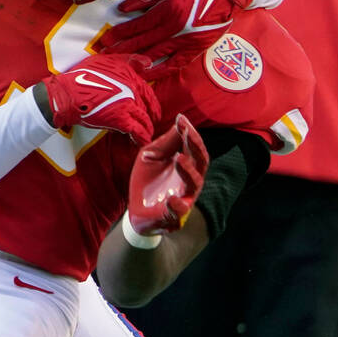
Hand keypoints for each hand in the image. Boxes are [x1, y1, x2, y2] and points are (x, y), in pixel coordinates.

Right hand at [42, 53, 160, 143]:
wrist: (69, 93)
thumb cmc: (82, 75)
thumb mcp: (107, 60)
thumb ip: (129, 60)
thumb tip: (148, 63)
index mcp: (130, 76)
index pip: (147, 92)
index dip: (151, 103)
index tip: (153, 110)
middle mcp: (132, 90)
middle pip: (147, 107)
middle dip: (150, 117)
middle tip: (150, 124)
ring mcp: (128, 105)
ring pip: (144, 120)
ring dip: (147, 129)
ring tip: (147, 136)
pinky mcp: (121, 119)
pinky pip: (137, 131)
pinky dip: (142, 138)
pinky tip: (142, 142)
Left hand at [99, 0, 253, 79]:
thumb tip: (123, 8)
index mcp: (167, 10)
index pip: (138, 26)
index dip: (120, 33)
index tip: (105, 39)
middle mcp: (174, 28)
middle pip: (142, 41)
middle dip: (121, 49)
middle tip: (104, 56)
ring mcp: (184, 41)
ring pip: (155, 53)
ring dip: (135, 60)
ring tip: (118, 64)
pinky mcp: (194, 50)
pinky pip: (174, 64)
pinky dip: (159, 70)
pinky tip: (146, 74)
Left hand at [127, 114, 208, 236]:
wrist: (137, 211)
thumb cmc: (148, 180)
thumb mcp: (152, 156)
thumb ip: (166, 141)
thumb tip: (180, 119)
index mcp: (187, 165)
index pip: (194, 147)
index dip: (190, 133)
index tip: (182, 119)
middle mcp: (190, 181)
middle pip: (200, 162)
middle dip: (195, 146)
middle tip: (187, 133)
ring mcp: (184, 198)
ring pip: (194, 184)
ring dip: (188, 171)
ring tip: (179, 159)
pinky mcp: (174, 217)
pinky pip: (179, 212)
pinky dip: (177, 206)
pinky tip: (171, 198)